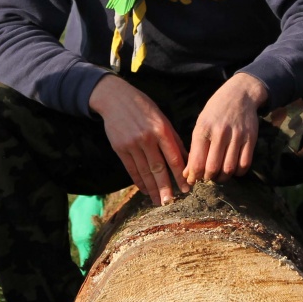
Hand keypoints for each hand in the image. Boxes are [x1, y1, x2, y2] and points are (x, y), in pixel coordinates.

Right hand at [89, 74, 189, 204]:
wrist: (115, 98)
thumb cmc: (143, 108)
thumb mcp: (162, 118)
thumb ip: (173, 139)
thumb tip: (186, 159)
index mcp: (161, 129)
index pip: (173, 157)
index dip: (180, 175)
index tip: (187, 188)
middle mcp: (147, 138)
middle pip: (158, 168)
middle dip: (166, 187)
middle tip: (171, 202)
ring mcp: (132, 144)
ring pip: (144, 171)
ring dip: (152, 188)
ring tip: (159, 201)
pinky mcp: (120, 148)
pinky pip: (131, 169)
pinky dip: (139, 181)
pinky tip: (145, 191)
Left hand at [185, 73, 268, 183]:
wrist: (240, 94)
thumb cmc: (216, 111)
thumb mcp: (201, 124)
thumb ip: (195, 149)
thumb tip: (188, 174)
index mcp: (203, 129)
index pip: (197, 161)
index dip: (194, 176)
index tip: (193, 180)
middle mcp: (220, 133)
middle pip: (213, 168)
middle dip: (208, 178)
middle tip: (207, 178)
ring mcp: (237, 136)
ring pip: (229, 168)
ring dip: (223, 177)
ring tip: (218, 175)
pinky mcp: (251, 139)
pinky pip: (244, 164)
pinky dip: (238, 172)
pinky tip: (232, 169)